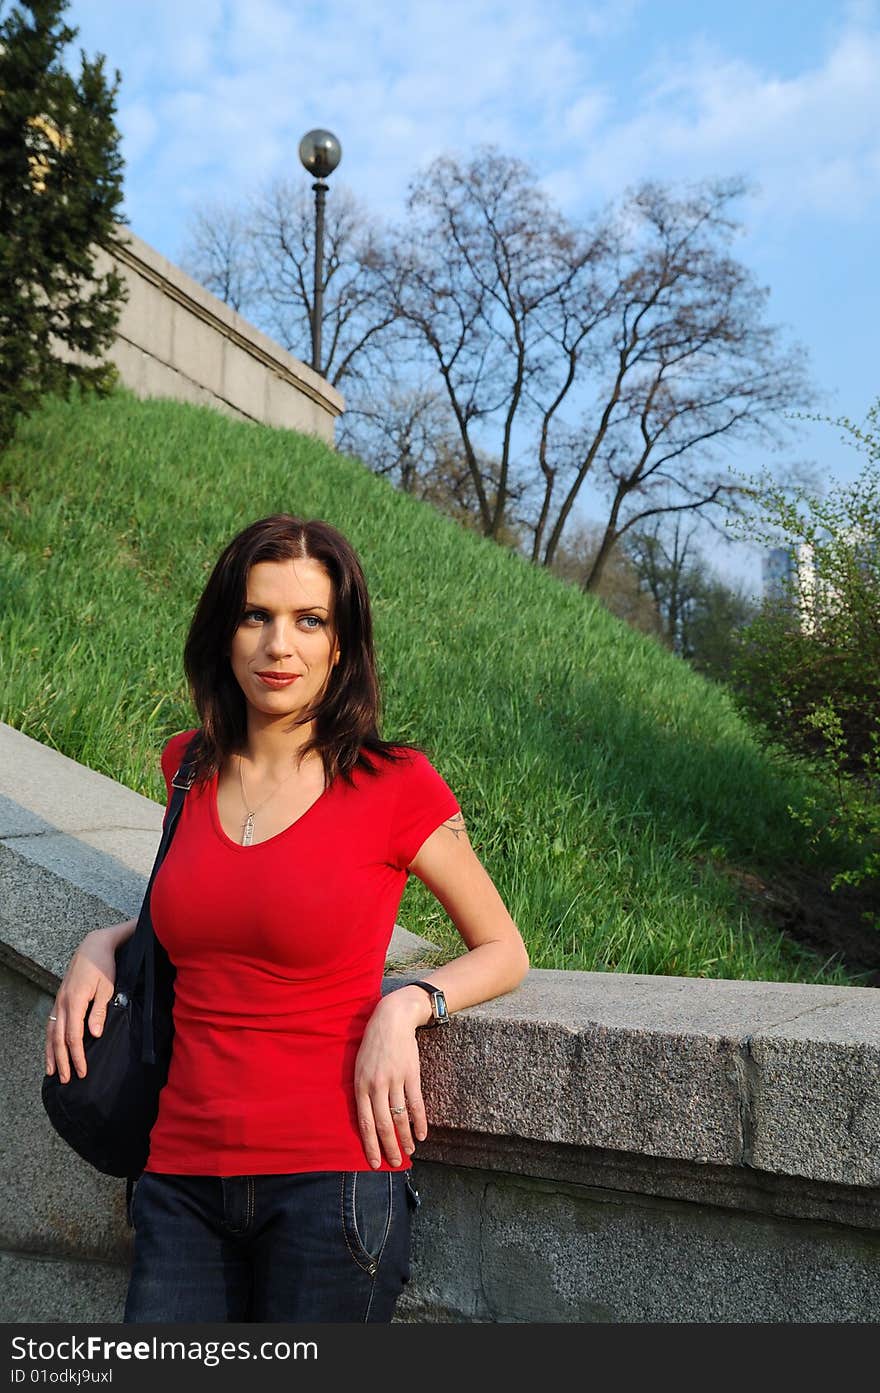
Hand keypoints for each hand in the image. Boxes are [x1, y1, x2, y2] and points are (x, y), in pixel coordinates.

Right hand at [45, 929, 118, 1083]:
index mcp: (75, 1001)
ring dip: (51, 1053)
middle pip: (59, 1038)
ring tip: (52, 1071)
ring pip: (51, 1032)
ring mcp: (59, 1001)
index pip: (73, 1036)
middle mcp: (62, 1003)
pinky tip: (51, 1049)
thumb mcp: (107, 988)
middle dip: (62, 1060)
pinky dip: (50, 1040)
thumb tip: (93, 1035)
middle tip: (66, 1079)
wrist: (93, 946)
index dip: (77, 1056)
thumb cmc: (104, 966)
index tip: (83, 1071)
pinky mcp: (60, 1000)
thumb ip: (99, 1012)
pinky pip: (51, 1024)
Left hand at [354, 990, 429, 1167]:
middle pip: (383, 1124)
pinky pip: (416, 1103)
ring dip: (406, 1138)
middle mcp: (376, 1086)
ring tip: (410, 1152)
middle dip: (389, 1147)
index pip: (365, 1123)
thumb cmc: (372, 1044)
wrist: (391, 1019)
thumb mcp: (359, 1067)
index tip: (374, 1162)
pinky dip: (419, 1121)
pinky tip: (422, 1134)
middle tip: (395, 1163)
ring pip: (400, 1117)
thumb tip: (366, 1118)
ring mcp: (395, 1080)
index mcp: (360, 1086)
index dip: (370, 1144)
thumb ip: (362, 1092)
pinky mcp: (411, 1074)